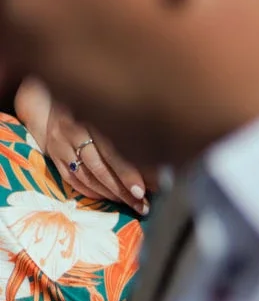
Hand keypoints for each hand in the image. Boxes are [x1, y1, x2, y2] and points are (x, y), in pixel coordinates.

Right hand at [16, 80, 145, 213]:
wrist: (55, 96)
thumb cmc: (100, 104)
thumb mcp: (117, 109)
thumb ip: (136, 130)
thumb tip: (163, 161)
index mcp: (94, 117)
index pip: (113, 151)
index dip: (128, 173)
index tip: (143, 191)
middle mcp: (74, 130)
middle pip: (100, 167)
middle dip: (122, 189)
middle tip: (142, 204)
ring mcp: (61, 144)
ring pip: (85, 176)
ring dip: (109, 194)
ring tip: (131, 204)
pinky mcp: (53, 154)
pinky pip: (71, 179)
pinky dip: (91, 191)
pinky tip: (109, 198)